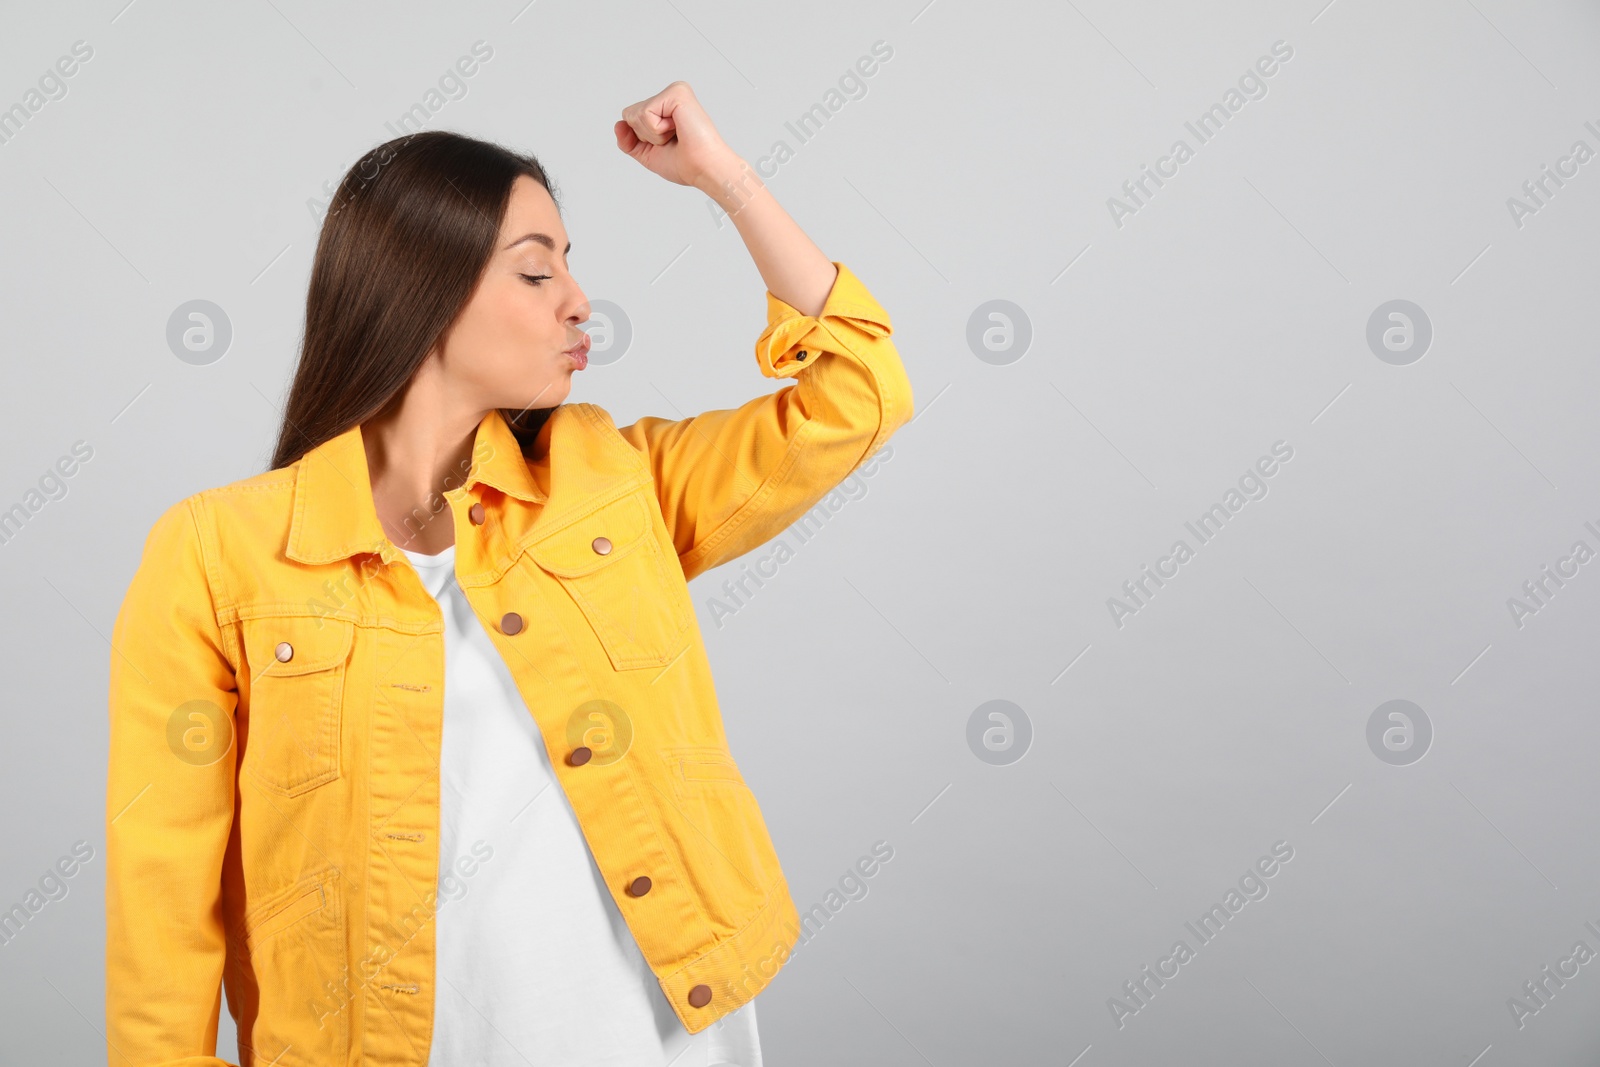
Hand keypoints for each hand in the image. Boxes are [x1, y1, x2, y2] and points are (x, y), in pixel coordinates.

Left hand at [613, 81, 740, 190]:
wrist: (703, 169)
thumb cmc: (685, 164)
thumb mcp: (647, 154)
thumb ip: (628, 141)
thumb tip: (618, 124)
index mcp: (665, 108)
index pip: (631, 118)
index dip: (642, 138)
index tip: (668, 144)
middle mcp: (670, 96)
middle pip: (629, 114)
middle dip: (645, 135)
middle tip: (672, 140)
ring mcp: (674, 92)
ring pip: (635, 114)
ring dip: (653, 134)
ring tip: (676, 135)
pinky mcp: (676, 93)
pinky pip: (645, 113)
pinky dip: (657, 130)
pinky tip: (677, 129)